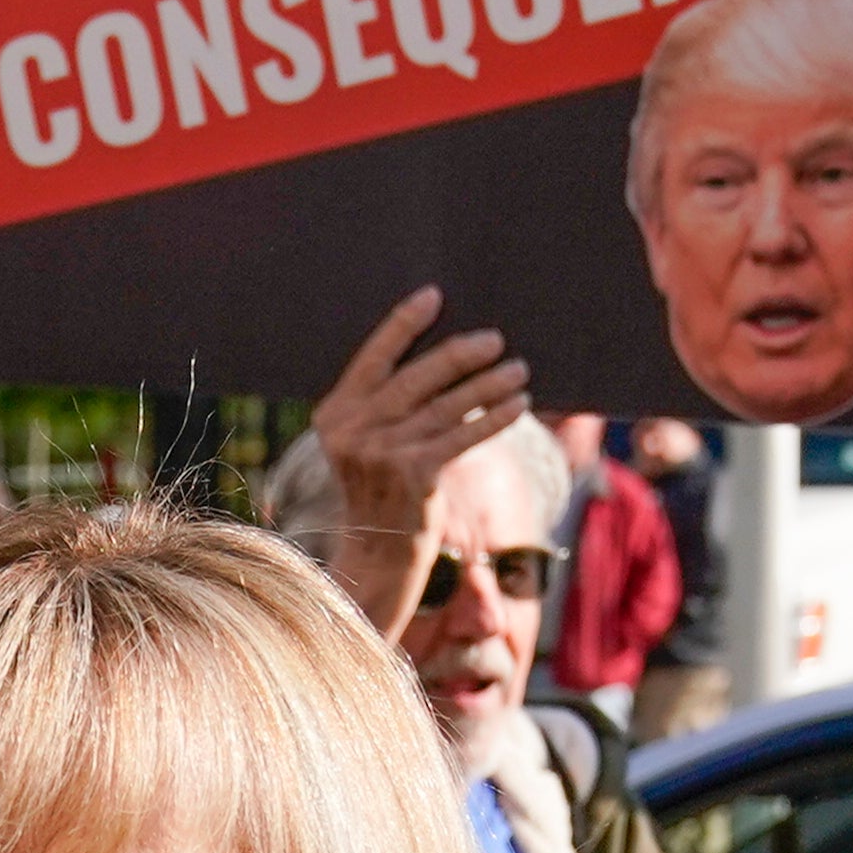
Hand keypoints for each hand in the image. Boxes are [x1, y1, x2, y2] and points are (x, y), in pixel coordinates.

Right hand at [310, 287, 528, 637]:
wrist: (377, 557)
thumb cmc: (383, 491)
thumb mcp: (367, 446)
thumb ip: (386, 407)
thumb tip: (449, 355)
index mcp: (334, 413)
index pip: (372, 357)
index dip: (403, 324)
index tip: (434, 296)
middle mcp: (352, 431)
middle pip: (415, 378)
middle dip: (459, 354)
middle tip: (495, 337)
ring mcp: (382, 455)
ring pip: (445, 407)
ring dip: (487, 385)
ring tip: (519, 369)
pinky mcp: (414, 477)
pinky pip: (462, 437)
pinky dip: (493, 418)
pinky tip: (517, 404)